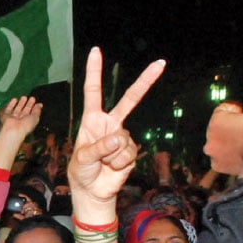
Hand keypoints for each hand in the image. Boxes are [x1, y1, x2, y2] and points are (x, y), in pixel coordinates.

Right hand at [0, 96, 42, 139]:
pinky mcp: (6, 116)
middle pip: (25, 111)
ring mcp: (13, 118)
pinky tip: (14, 99)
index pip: (32, 114)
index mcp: (28, 122)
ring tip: (24, 97)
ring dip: (21, 103)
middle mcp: (21, 120)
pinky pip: (8, 109)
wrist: (13, 130)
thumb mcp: (35, 118)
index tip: (36, 102)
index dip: (34, 107)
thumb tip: (40, 105)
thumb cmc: (25, 126)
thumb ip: (37, 111)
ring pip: (17, 109)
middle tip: (31, 98)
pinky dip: (11, 104)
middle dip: (28, 105)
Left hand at [70, 47, 164, 205]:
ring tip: (102, 163)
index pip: (93, 92)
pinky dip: (118, 163)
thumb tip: (119, 140)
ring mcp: (122, 137)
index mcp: (92, 120)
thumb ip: (98, 148)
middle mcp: (109, 124)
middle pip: (129, 100)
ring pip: (122, 140)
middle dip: (145, 81)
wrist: (92, 191)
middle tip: (161, 63)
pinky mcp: (130, 151)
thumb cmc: (81, 171)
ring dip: (110, 156)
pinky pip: (128, 154)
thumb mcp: (82, 158)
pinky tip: (112, 168)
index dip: (94, 72)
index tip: (95, 51)